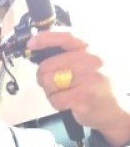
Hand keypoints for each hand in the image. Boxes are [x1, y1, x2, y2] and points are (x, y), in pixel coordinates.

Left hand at [28, 28, 129, 146]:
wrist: (115, 110)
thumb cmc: (97, 86)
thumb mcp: (88, 63)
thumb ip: (68, 55)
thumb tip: (38, 50)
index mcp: (92, 48)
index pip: (66, 36)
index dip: (46, 38)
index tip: (31, 43)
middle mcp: (93, 59)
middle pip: (48, 65)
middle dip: (44, 78)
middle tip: (55, 84)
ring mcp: (90, 78)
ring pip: (49, 82)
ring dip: (51, 91)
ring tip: (67, 93)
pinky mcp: (84, 96)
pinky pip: (55, 98)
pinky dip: (57, 103)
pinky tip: (70, 103)